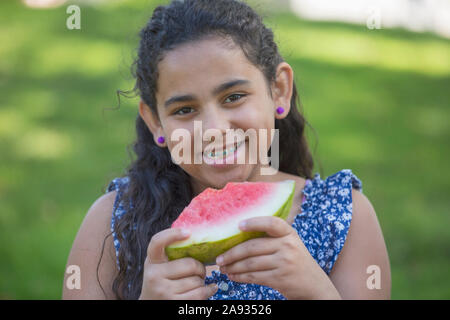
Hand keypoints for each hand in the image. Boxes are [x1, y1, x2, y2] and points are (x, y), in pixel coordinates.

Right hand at [139, 228, 217, 299]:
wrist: (151, 305)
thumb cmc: (161, 281)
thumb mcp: (159, 266)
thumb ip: (169, 254)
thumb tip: (195, 235)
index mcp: (152, 261)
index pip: (157, 241)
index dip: (173, 234)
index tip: (188, 233)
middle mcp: (154, 275)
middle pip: (189, 264)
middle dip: (200, 267)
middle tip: (200, 270)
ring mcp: (163, 291)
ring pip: (197, 280)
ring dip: (202, 281)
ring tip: (198, 281)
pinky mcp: (174, 303)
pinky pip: (200, 293)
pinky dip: (209, 290)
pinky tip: (211, 288)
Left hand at [216, 216, 339, 298]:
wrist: (314, 285)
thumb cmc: (295, 260)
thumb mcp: (290, 243)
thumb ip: (272, 236)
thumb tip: (238, 233)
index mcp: (289, 233)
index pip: (272, 223)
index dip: (254, 222)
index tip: (239, 225)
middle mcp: (288, 246)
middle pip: (253, 247)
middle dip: (232, 253)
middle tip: (219, 258)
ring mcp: (284, 263)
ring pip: (251, 263)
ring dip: (233, 266)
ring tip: (223, 268)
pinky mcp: (280, 279)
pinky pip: (254, 276)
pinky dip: (240, 276)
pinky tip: (233, 276)